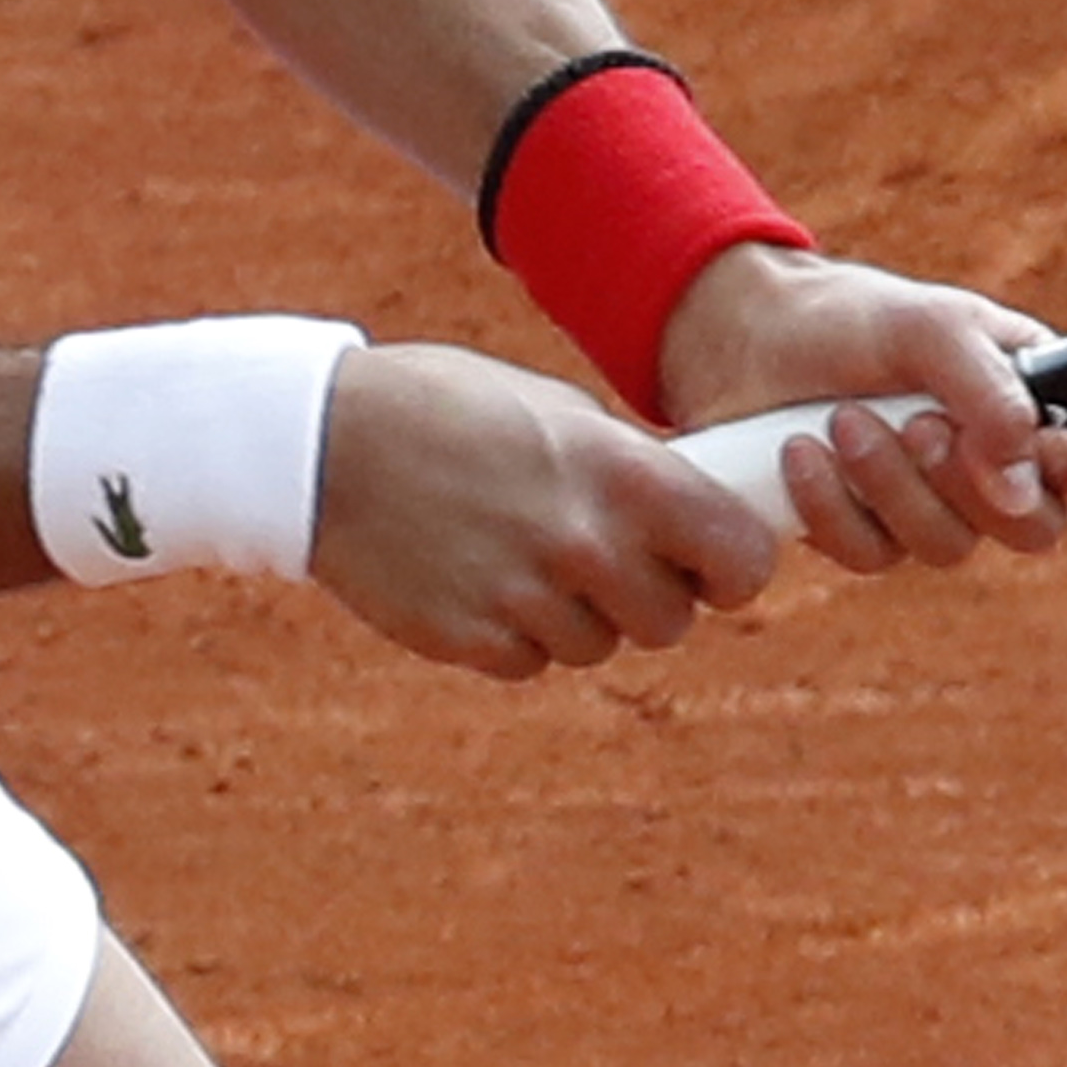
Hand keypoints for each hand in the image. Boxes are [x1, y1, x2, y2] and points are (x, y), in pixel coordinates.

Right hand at [312, 342, 782, 680]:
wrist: (325, 440)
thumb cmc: (450, 406)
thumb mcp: (560, 412)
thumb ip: (631, 472)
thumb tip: (694, 517)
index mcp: (623, 474)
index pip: (741, 559)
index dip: (734, 566)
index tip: (714, 561)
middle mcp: (586, 544)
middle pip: (672, 621)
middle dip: (648, 593)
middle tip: (601, 550)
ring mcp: (528, 600)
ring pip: (598, 645)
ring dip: (577, 613)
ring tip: (520, 547)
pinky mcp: (473, 642)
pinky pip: (530, 660)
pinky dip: (515, 632)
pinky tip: (476, 572)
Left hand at [652, 242, 1066, 573]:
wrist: (747, 333)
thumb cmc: (855, 317)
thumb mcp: (931, 327)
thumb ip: (992, 395)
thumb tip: (1027, 487)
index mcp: (1043, 402)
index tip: (1053, 453)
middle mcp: (1003, 465)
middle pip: (1038, 527)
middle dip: (968, 480)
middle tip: (916, 423)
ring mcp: (936, 507)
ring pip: (949, 546)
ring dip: (891, 483)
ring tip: (842, 420)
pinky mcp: (869, 534)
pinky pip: (873, 555)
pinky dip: (832, 504)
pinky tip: (798, 452)